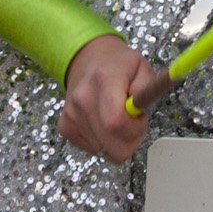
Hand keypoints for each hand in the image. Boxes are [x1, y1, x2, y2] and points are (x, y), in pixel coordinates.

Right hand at [57, 34, 167, 161]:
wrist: (89, 60)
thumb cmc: (120, 66)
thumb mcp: (143, 67)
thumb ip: (147, 88)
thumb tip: (140, 107)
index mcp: (105, 79)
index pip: (116, 122)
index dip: (135, 129)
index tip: (140, 118)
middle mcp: (83, 98)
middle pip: (112, 146)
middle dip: (130, 140)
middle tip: (132, 121)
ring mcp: (71, 115)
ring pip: (104, 151)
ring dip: (116, 140)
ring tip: (117, 117)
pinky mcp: (65, 127)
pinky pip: (93, 150)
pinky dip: (103, 142)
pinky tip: (104, 122)